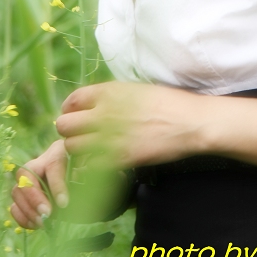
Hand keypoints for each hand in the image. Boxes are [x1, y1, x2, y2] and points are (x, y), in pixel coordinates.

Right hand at [10, 137, 130, 226]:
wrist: (84, 182)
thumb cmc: (90, 174)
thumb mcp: (93, 171)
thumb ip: (88, 175)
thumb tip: (79, 178)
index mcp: (59, 151)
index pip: (53, 164)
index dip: (57, 184)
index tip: (64, 204)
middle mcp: (40, 162)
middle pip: (27, 174)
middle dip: (35, 197)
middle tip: (47, 215)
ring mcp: (29, 179)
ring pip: (17, 190)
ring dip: (28, 209)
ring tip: (43, 222)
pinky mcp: (24, 196)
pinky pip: (15, 205)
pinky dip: (22, 217)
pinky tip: (36, 224)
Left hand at [56, 81, 206, 168]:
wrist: (190, 121)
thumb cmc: (168, 102)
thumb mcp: (136, 89)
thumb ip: (112, 96)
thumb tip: (94, 104)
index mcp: (109, 92)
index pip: (72, 100)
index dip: (70, 109)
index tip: (75, 115)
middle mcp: (105, 113)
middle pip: (65, 125)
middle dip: (68, 131)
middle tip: (79, 135)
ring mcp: (111, 137)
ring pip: (72, 147)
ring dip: (77, 149)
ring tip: (89, 150)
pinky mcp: (120, 158)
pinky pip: (90, 165)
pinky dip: (91, 166)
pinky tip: (101, 163)